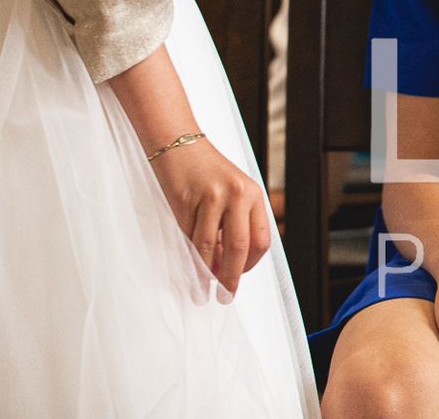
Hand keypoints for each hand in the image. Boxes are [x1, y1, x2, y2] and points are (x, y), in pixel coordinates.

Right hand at [148, 135, 271, 295]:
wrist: (178, 143)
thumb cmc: (204, 171)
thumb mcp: (231, 192)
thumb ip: (234, 223)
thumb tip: (227, 264)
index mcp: (254, 194)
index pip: (261, 239)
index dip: (250, 265)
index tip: (238, 278)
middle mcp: (239, 194)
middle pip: (239, 247)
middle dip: (231, 277)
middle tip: (225, 295)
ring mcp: (214, 197)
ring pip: (210, 247)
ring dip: (206, 274)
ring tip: (202, 289)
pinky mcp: (190, 200)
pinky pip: (190, 237)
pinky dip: (191, 258)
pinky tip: (190, 269)